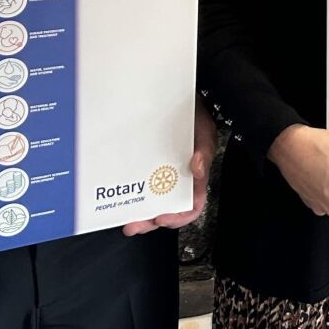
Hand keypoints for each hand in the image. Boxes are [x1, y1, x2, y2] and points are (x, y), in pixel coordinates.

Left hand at [123, 106, 218, 235]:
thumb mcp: (205, 134)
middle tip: (134, 225)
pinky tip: (122, 198)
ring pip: (152, 203)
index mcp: (195, 180)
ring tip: (125, 219)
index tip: (161, 217)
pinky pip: (140, 186)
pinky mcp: (148, 169)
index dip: (178, 217)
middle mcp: (178, 183)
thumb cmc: (196, 120)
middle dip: (150, 223)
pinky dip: (132, 196)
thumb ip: (205, 152)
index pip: (191, 207)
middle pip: (167, 211)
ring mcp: (162, 177)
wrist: (179, 103)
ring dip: (139, 214)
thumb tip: (198, 169)